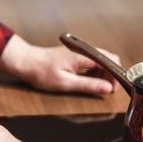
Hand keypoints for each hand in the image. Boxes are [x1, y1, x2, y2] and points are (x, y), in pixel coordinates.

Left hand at [0, 35, 119, 95]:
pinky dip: (97, 71)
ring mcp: (80, 51)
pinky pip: (93, 61)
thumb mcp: (66, 83)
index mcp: (82, 55)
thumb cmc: (42, 72)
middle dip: (112, 74)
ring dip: (105, 73)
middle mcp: (83, 50)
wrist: (27, 62)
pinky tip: (92, 81)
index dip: (115, 76)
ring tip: (100, 87)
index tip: (114, 88)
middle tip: (108, 90)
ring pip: (102, 60)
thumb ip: (88, 85)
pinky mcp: (76, 55)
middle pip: (108, 59)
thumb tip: (107, 88)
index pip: (109, 62)